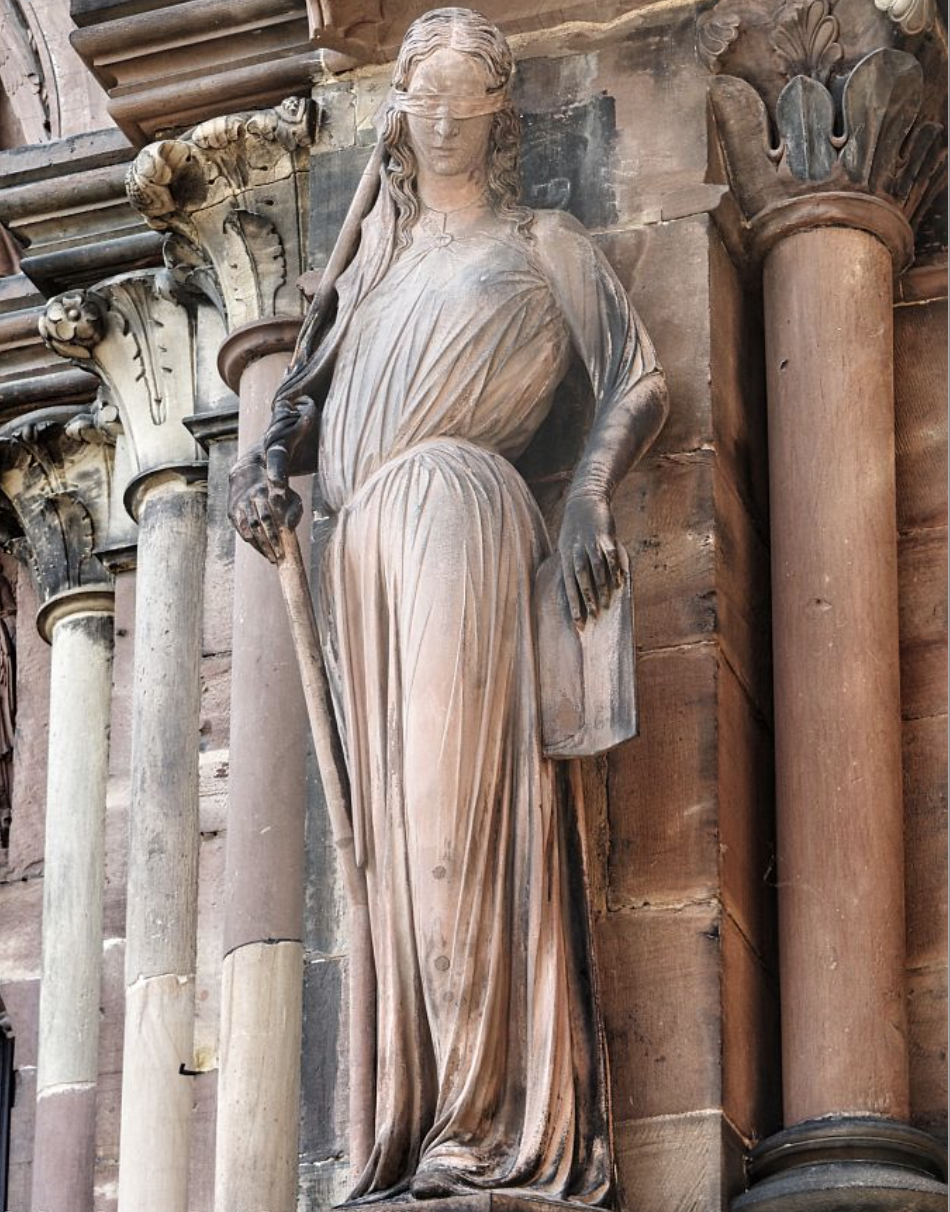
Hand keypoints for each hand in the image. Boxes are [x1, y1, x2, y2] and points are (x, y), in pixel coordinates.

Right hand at [227, 446, 302, 563]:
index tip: (282, 550)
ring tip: (271, 558)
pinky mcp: (232, 512)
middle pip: (259, 526)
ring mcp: (239, 505)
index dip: (274, 535)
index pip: (268, 518)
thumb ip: (294, 509)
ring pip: (249, 530)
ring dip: (260, 546)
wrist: (249, 472)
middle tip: (278, 558)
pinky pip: (241, 530)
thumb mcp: (290, 495)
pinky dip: (251, 542)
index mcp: (265, 492)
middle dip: (269, 544)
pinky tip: (261, 550)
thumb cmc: (277, 489)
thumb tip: (290, 527)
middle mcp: (250, 498)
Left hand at [558, 491, 623, 627]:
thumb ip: (571, 568)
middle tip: (593, 618)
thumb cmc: (575, 529)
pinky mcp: (604, 535)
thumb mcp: (567, 547)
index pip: (567, 585)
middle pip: (580, 578)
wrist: (584, 500)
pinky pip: (610, 554)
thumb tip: (576, 592)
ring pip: (595, 568)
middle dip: (586, 599)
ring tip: (606, 605)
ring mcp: (590, 542)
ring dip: (600, 587)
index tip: (578, 623)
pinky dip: (614, 568)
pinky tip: (620, 582)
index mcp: (565, 556)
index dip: (573, 604)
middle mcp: (576, 550)